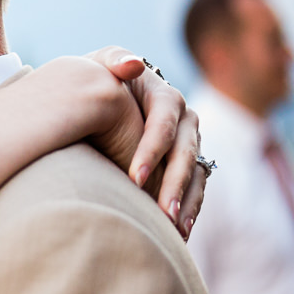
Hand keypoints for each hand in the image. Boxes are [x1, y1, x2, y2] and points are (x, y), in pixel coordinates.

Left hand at [84, 47, 206, 238]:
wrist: (102, 93)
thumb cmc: (97, 79)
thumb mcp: (103, 63)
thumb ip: (115, 61)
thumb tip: (132, 65)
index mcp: (165, 96)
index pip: (164, 124)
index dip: (151, 150)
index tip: (133, 178)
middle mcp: (185, 118)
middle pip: (186, 152)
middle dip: (174, 183)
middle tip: (161, 212)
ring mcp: (189, 142)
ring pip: (196, 172)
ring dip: (186, 201)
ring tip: (175, 228)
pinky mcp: (188, 162)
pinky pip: (196, 186)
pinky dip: (189, 207)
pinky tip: (180, 232)